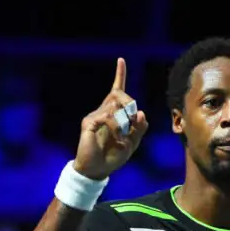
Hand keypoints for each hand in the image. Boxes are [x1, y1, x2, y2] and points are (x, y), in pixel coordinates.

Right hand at [73, 58, 148, 180]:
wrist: (97, 170)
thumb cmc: (113, 156)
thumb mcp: (133, 143)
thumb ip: (140, 128)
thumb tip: (141, 112)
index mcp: (114, 114)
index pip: (117, 90)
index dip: (120, 75)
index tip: (121, 60)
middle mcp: (103, 111)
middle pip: (120, 94)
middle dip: (130, 105)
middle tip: (133, 123)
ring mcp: (95, 115)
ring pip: (116, 106)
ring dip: (124, 123)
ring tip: (120, 138)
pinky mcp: (88, 122)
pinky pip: (108, 117)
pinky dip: (116, 128)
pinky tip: (116, 139)